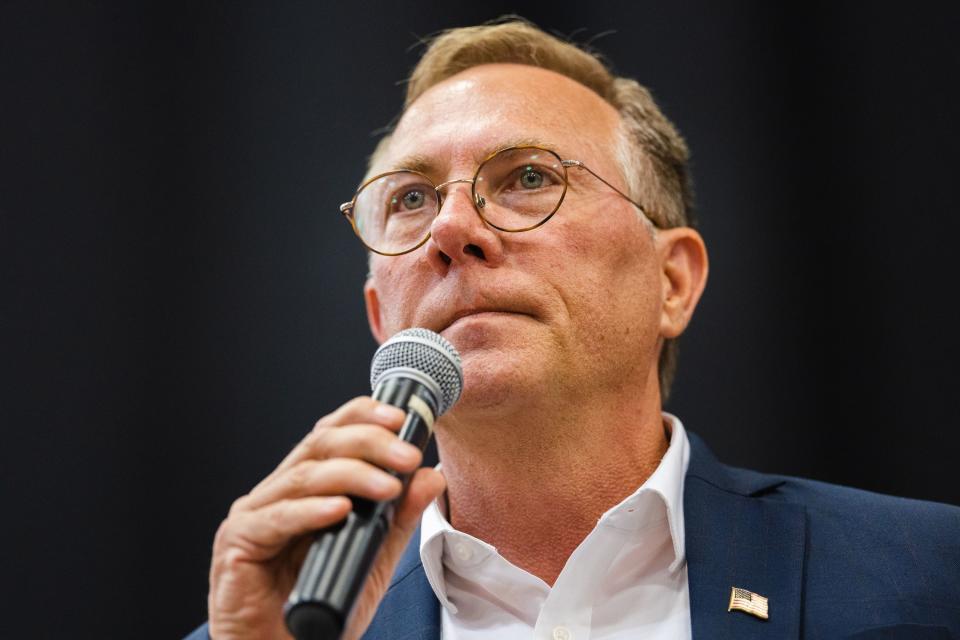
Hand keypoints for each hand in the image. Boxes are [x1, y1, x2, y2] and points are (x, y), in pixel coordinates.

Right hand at [207, 397, 445, 639]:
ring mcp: (253, 516)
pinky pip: (277, 519)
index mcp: (303, 488)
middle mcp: (276, 493)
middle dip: (369, 443)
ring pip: (304, 476)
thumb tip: (429, 476)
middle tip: (406, 455)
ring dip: (352, 476)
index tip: (401, 418)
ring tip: (388, 487)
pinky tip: (341, 510)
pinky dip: (312, 511)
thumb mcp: (374, 559)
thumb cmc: (323, 608)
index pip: (330, 434)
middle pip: (320, 446)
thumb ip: (400, 518)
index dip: (362, 417)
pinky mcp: (237, 545)